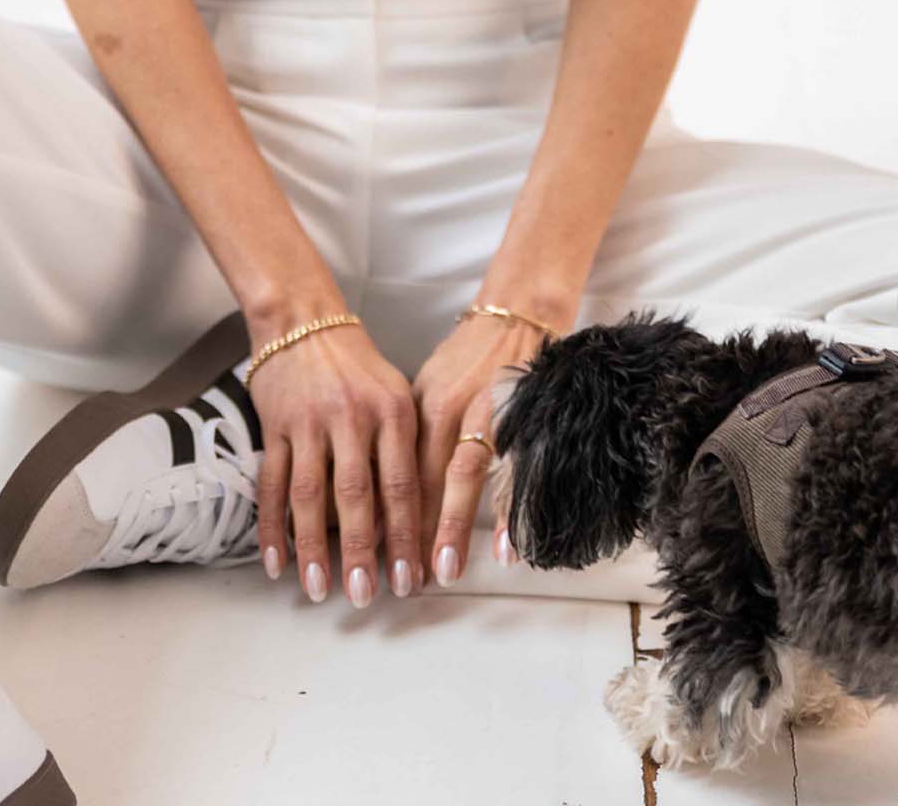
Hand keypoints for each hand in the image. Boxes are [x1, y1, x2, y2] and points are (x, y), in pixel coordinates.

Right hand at [245, 319, 425, 608]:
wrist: (304, 321)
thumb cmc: (358, 368)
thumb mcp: (396, 395)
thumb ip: (403, 450)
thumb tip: (407, 523)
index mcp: (391, 412)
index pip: (402, 484)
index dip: (407, 535)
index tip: (412, 579)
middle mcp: (351, 417)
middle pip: (356, 495)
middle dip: (361, 552)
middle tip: (364, 597)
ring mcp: (309, 422)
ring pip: (310, 496)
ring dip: (313, 548)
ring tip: (319, 589)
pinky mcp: (275, 426)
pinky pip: (272, 484)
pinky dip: (273, 526)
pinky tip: (277, 561)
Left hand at [409, 311, 553, 583]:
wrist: (516, 317)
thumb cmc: (468, 358)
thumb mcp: (427, 390)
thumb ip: (411, 437)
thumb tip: (382, 488)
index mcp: (422, 407)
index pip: (395, 471)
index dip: (384, 516)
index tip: (373, 557)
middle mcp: (451, 410)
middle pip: (423, 479)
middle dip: (411, 534)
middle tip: (401, 580)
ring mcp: (488, 413)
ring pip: (462, 477)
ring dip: (450, 528)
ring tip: (442, 572)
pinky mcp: (524, 416)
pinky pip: (515, 469)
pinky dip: (510, 510)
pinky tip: (506, 548)